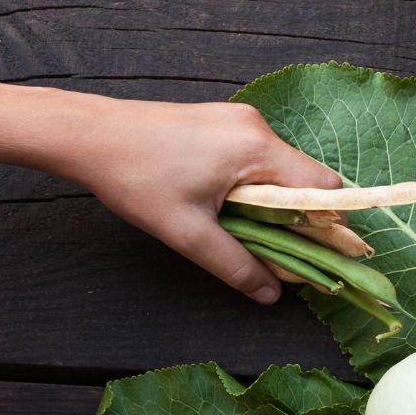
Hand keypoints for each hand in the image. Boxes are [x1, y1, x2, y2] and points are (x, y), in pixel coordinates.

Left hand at [68, 99, 340, 305]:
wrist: (86, 134)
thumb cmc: (135, 178)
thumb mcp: (188, 233)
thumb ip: (237, 265)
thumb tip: (272, 294)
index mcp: (257, 149)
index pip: (323, 188)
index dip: (328, 225)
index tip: (320, 254)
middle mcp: (256, 127)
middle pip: (306, 178)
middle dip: (300, 218)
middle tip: (281, 251)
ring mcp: (239, 120)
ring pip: (281, 170)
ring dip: (274, 203)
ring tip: (246, 229)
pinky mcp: (223, 121)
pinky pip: (258, 158)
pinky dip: (256, 186)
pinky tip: (229, 205)